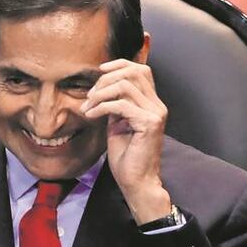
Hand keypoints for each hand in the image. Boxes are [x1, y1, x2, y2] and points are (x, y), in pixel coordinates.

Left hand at [81, 58, 171, 222]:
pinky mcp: (149, 124)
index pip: (142, 70)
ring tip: (88, 107)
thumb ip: (116, 105)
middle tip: (90, 95)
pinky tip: (91, 115)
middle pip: (134, 72)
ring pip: (125, 85)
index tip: (100, 71)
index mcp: (153, 104)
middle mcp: (158, 106)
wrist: (137, 181)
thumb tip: (102, 88)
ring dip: (101, 93)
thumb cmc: (127, 157)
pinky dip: (101, 107)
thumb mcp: (118, 124)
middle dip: (107, 79)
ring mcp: (155, 114)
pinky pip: (120, 105)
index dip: (120, 64)